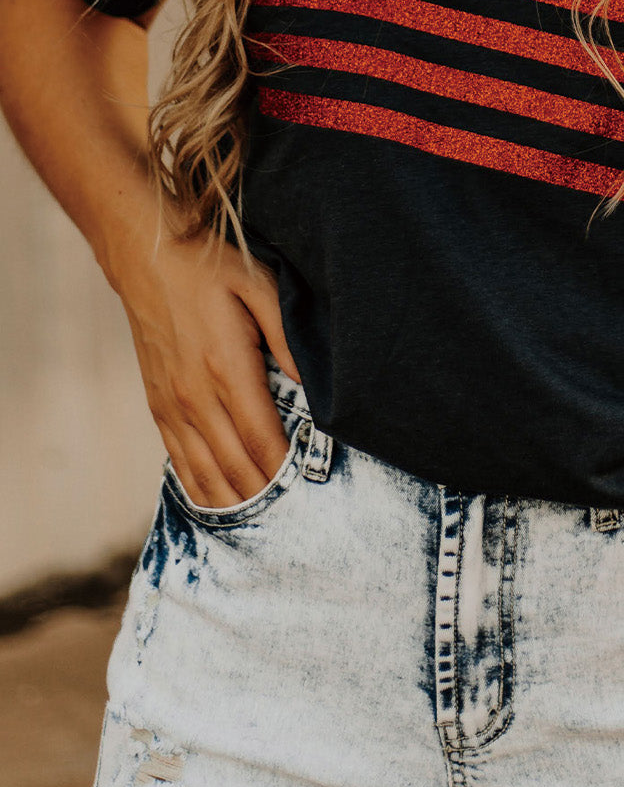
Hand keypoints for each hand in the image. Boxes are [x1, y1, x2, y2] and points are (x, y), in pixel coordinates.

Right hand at [114, 220, 302, 509]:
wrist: (147, 257)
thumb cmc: (211, 267)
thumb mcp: (261, 286)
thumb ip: (288, 338)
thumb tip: (312, 387)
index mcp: (226, 369)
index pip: (262, 441)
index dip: (287, 474)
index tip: (314, 496)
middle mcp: (195, 397)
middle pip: (236, 468)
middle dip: (269, 499)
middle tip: (303, 524)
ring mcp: (172, 406)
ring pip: (206, 474)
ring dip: (237, 502)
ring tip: (269, 529)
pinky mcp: (158, 406)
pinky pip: (180, 462)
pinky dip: (202, 490)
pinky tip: (222, 506)